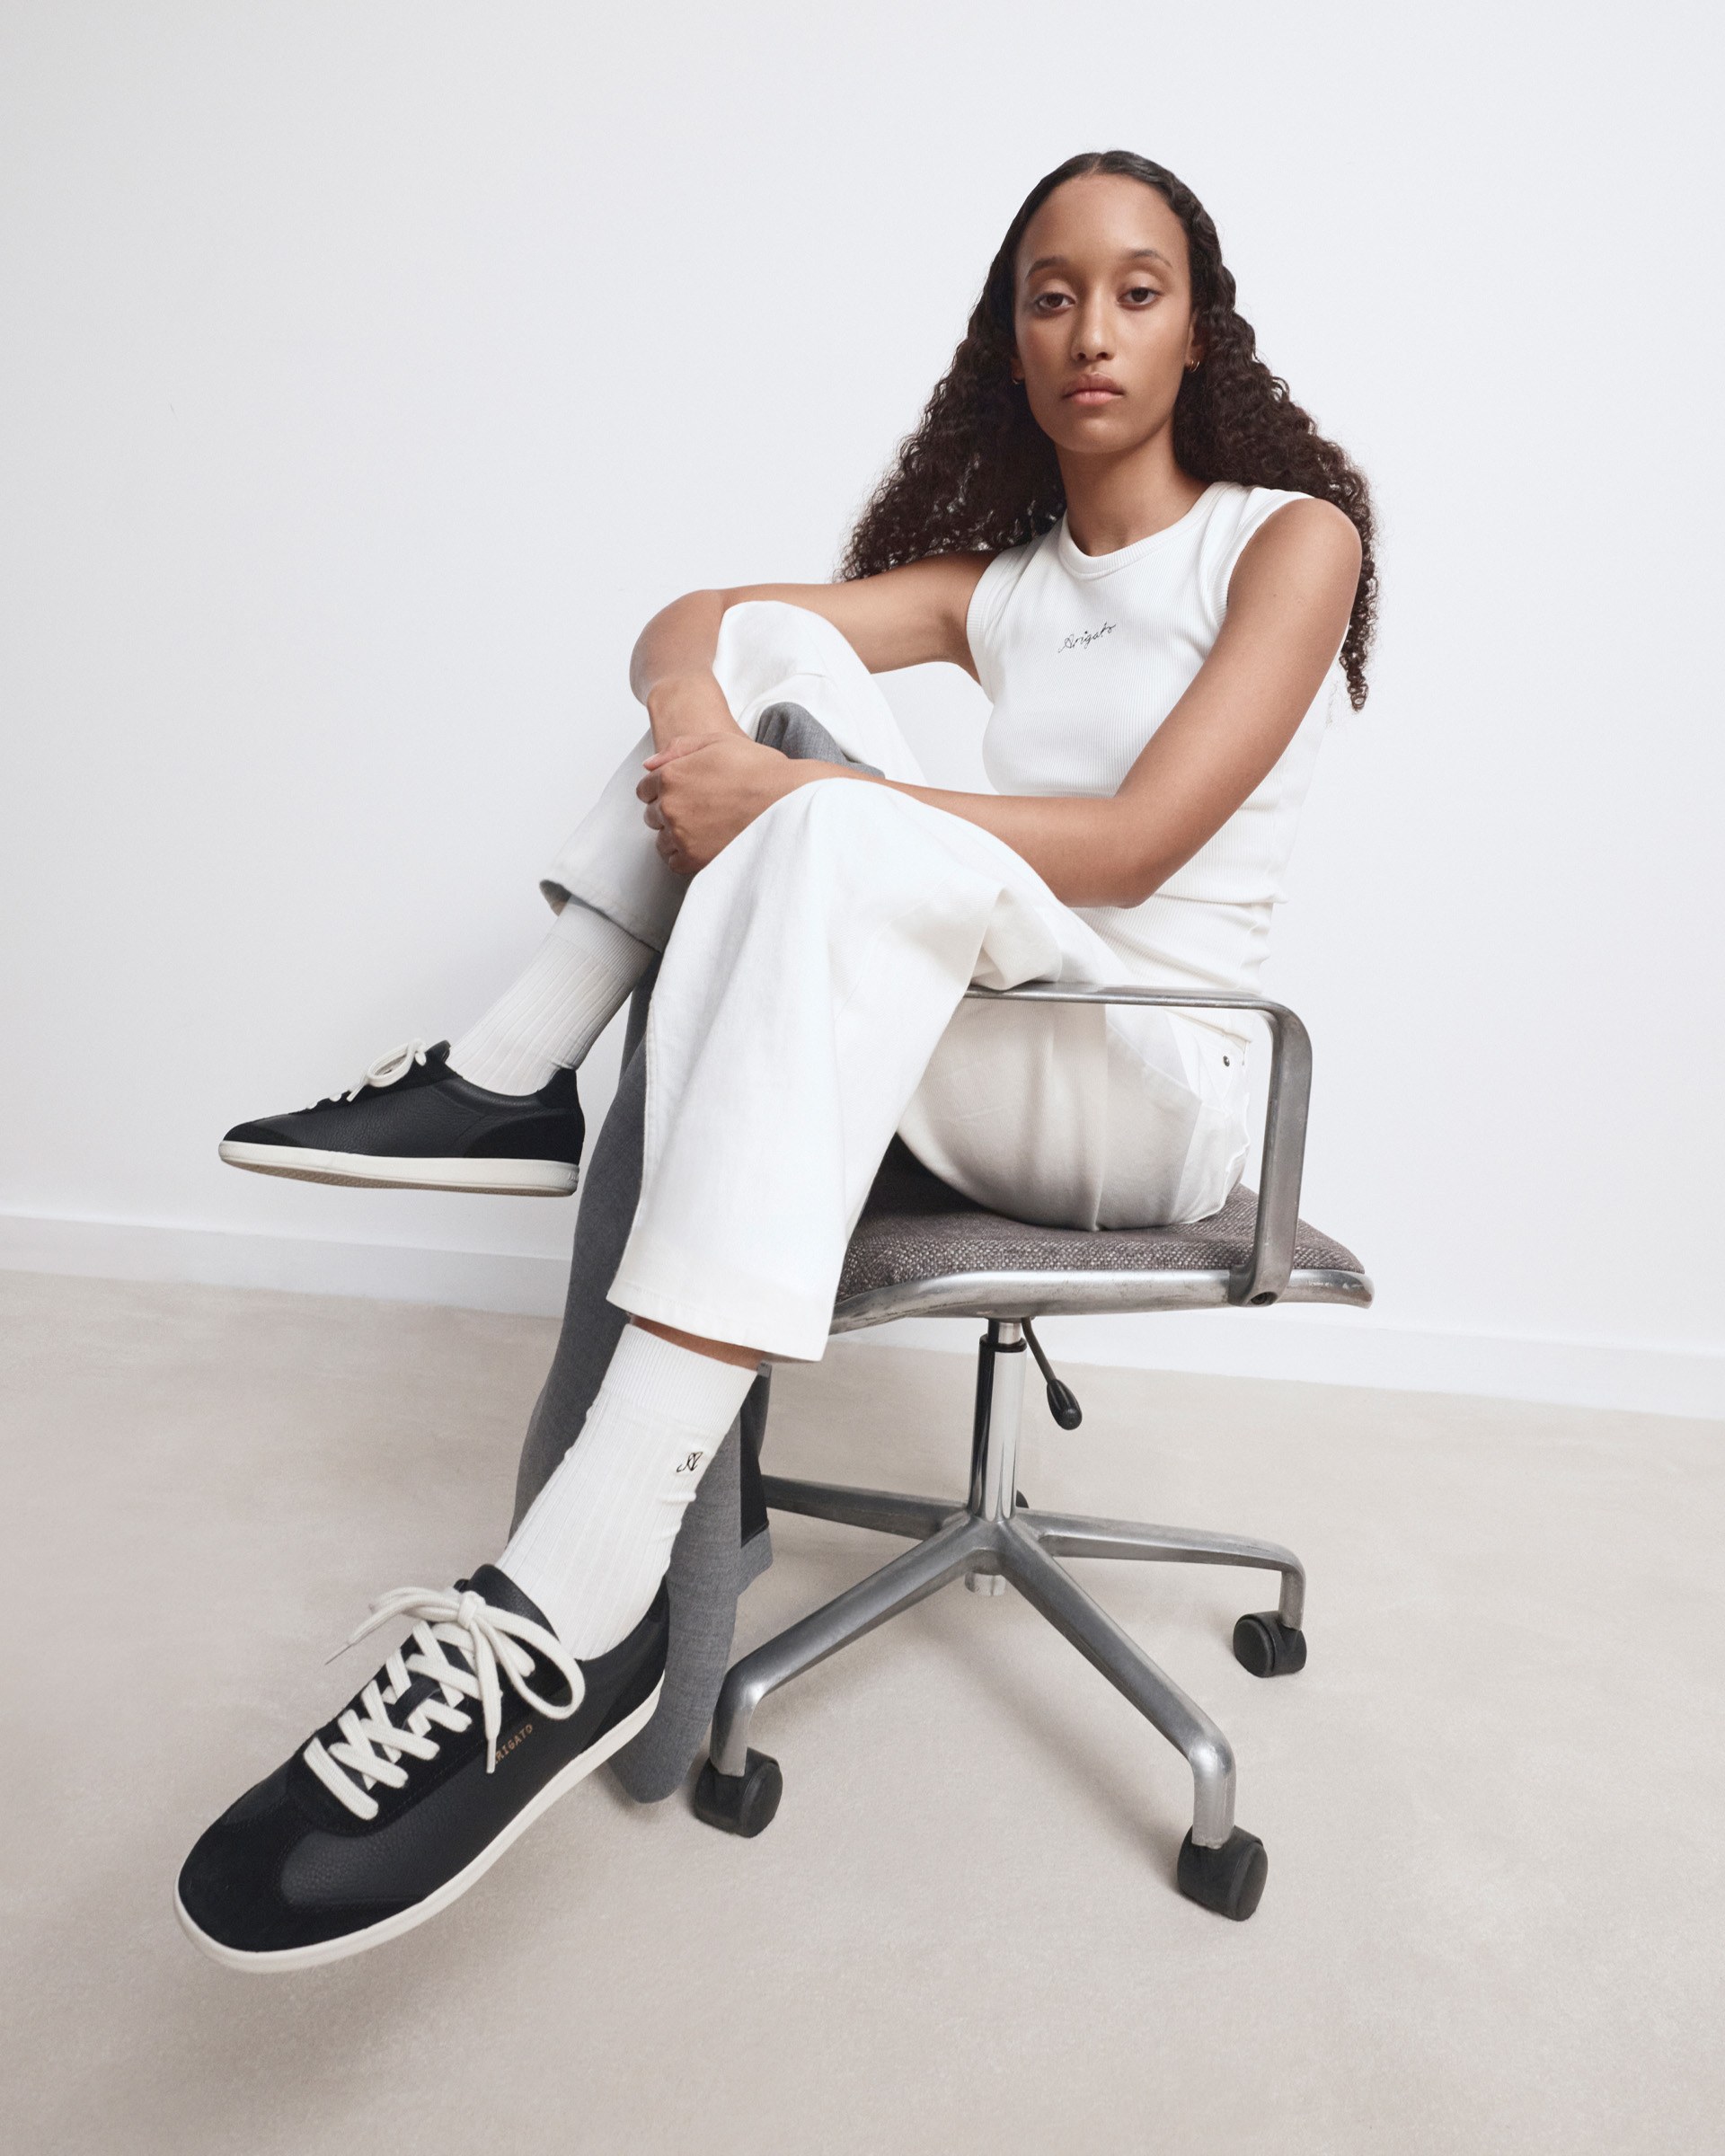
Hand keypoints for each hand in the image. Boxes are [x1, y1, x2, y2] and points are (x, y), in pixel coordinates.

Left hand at [636, 733, 807, 873]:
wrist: (789, 799)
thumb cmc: (759, 769)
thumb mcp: (717, 741)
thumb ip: (678, 749)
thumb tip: (649, 765)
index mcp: (671, 776)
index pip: (645, 789)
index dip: (662, 789)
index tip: (681, 792)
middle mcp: (671, 807)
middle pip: (652, 815)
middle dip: (669, 811)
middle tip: (698, 808)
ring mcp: (682, 835)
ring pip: (662, 840)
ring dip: (676, 835)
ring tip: (703, 828)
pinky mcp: (696, 859)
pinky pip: (675, 862)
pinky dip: (684, 856)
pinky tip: (703, 845)